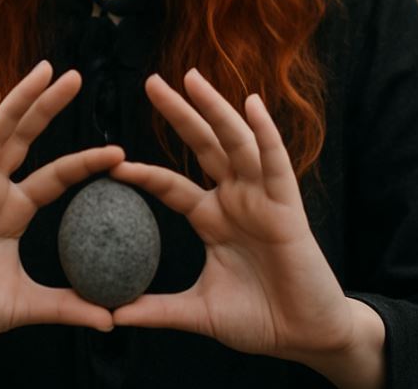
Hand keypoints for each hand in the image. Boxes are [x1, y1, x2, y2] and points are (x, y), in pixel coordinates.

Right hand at [0, 60, 123, 350]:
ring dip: (20, 100)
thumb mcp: (25, 305)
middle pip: (24, 136)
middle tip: (77, 76)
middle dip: (48, 105)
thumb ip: (66, 306)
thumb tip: (112, 318)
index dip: (85, 162)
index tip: (120, 153)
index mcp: (12, 209)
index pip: (56, 175)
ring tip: (46, 71)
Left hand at [109, 69, 383, 385]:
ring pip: (234, 142)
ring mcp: (261, 198)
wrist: (308, 338)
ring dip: (215, 108)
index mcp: (212, 218)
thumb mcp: (200, 311)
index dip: (143, 173)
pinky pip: (275, 162)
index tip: (110, 162)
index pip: (170, 184)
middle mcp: (235, 198)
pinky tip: (251, 104)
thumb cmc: (259, 319)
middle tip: (150, 81)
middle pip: (202, 144)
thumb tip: (111, 316)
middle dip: (178, 112)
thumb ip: (158, 310)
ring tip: (191, 78)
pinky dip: (265, 132)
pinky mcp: (287, 206)